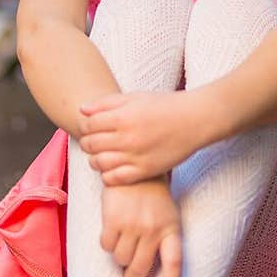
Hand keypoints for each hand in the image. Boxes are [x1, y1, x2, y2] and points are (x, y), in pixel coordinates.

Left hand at [77, 88, 198, 184]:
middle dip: (88, 142)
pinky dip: (107, 175)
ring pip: (98, 164)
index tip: (91, 126)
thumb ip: (106, 103)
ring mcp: (135, 156)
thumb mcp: (135, 97)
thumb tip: (82, 110)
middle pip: (90, 144)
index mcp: (123, 116)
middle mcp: (126, 137)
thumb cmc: (165, 106)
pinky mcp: (144, 171)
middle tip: (95, 140)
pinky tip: (112, 168)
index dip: (85, 126)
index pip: (88, 125)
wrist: (194, 120)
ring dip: (95, 159)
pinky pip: (114, 179)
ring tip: (102, 154)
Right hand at [101, 178, 181, 276]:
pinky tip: (112, 229)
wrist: (134, 169)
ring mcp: (133, 225)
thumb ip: (164, 239)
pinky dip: (107, 243)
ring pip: (121, 259)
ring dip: (119, 255)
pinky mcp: (113, 220)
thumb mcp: (168, 216)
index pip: (174, 264)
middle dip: (132, 276)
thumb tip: (152, 271)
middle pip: (139, 269)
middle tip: (130, 275)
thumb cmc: (153, 198)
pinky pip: (106, 246)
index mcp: (171, 229)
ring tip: (123, 239)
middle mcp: (153, 229)